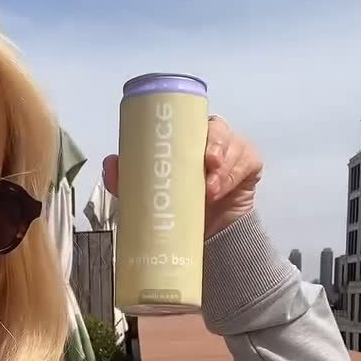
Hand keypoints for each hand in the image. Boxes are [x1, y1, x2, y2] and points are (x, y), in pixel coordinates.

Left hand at [102, 117, 262, 239]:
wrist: (203, 240)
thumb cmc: (176, 209)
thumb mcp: (147, 194)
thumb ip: (127, 180)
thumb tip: (111, 163)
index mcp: (186, 139)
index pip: (191, 119)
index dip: (191, 124)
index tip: (183, 141)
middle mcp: (210, 140)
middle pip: (216, 127)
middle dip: (214, 143)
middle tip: (207, 164)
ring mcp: (232, 152)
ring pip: (233, 145)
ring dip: (223, 165)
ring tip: (211, 189)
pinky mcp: (249, 167)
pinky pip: (247, 163)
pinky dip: (234, 175)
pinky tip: (222, 190)